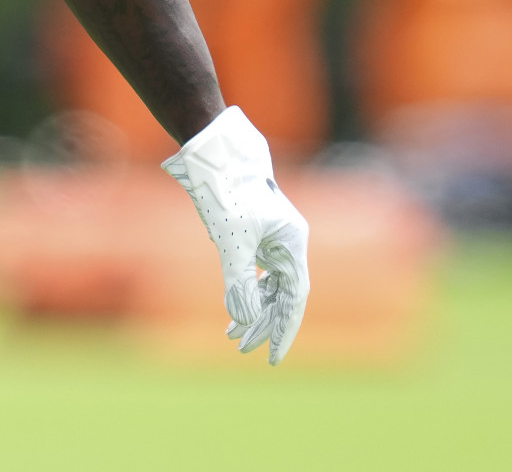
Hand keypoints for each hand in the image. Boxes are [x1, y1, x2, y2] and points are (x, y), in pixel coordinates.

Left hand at [161, 106, 310, 363]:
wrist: (215, 153)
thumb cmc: (227, 192)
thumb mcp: (231, 240)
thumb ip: (239, 281)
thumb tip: (245, 320)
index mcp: (292, 243)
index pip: (296, 298)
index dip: (285, 329)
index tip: (273, 357)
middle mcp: (287, 243)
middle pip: (282, 296)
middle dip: (264, 325)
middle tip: (244, 350)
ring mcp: (272, 238)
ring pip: (269, 286)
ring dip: (253, 311)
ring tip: (232, 337)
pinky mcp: (256, 234)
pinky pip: (257, 273)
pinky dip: (245, 291)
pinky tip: (232, 309)